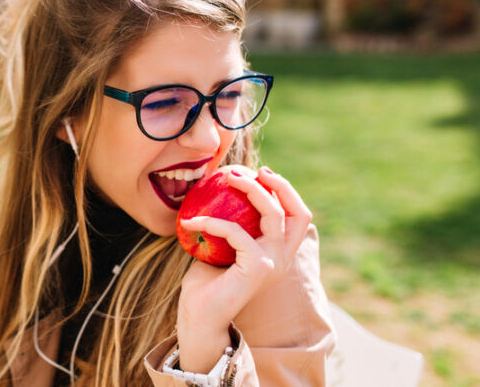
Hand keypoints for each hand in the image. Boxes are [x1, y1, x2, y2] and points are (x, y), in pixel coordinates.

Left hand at [173, 167, 312, 372]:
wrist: (198, 317)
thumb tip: (216, 191)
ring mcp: (274, 263)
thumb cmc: (205, 284)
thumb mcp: (220, 248)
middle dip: (281, 185)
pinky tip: (190, 222)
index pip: (297, 217)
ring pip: (274, 214)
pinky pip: (236, 232)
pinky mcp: (258, 267)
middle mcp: (283, 258)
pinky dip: (212, 222)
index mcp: (278, 253)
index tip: (260, 173)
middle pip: (298, 213)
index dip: (286, 191)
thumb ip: (228, 226)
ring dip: (251, 190)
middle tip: (253, 170)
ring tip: (228, 177)